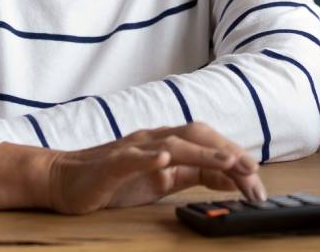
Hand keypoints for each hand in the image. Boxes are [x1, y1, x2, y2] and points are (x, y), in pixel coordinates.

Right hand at [0, 122, 265, 212]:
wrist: (62, 180)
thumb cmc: (111, 182)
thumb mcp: (157, 182)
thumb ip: (188, 175)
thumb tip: (225, 178)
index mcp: (165, 145)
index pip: (206, 145)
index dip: (233, 157)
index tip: (256, 178)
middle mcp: (153, 140)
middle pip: (197, 137)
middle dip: (228, 152)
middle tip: (253, 172)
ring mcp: (132, 149)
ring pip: (173, 143)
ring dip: (203, 152)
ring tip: (228, 161)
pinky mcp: (111, 163)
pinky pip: (133, 157)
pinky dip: (151, 157)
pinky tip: (165, 160)